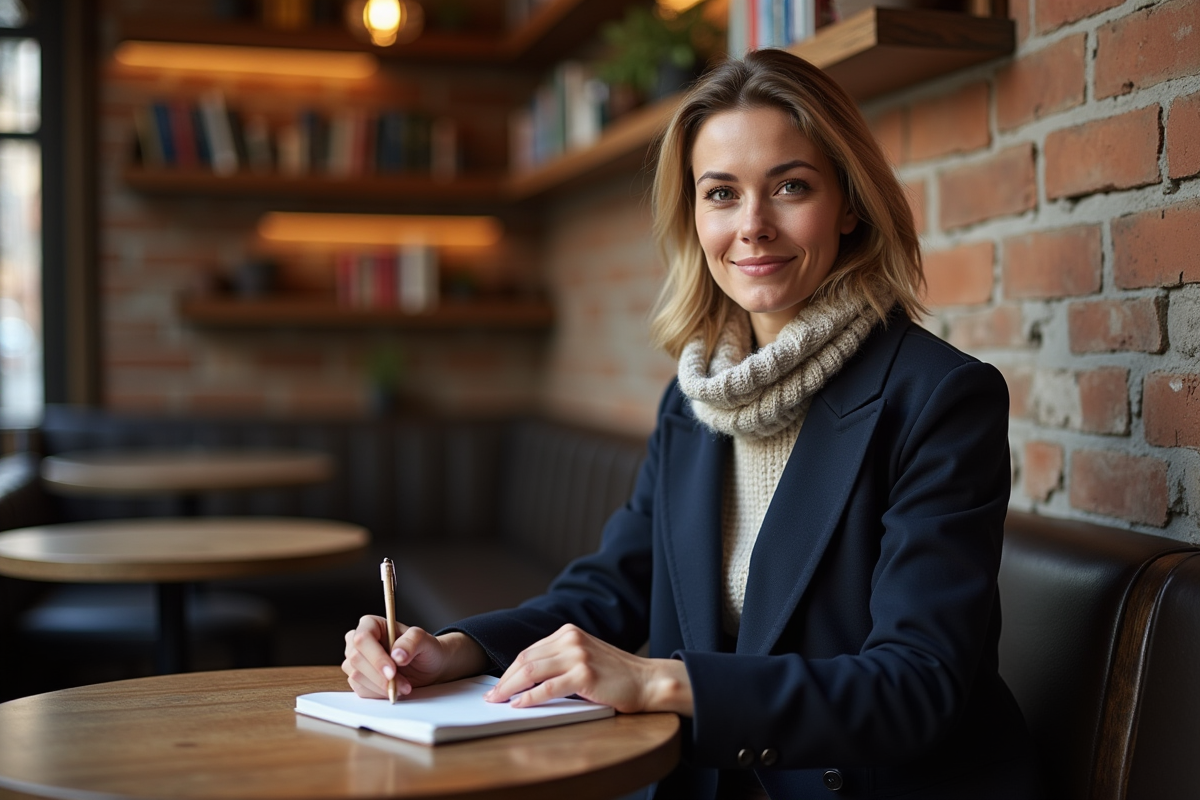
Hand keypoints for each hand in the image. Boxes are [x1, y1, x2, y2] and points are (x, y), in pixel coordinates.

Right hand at [342, 615, 486, 698]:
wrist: (436, 667)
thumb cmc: (432, 650)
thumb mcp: (428, 642)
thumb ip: (413, 642)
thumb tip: (396, 653)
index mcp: (372, 625)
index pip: (361, 637)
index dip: (374, 655)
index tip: (393, 669)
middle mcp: (360, 642)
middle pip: (355, 659)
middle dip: (380, 675)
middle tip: (404, 685)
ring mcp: (358, 662)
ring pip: (356, 677)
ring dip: (381, 686)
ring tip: (407, 687)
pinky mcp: (362, 680)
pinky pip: (361, 691)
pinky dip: (379, 694)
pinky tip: (398, 691)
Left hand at [484, 624, 693, 715]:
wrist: (648, 681)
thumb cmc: (617, 675)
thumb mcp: (585, 658)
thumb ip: (560, 661)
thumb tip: (525, 679)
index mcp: (569, 632)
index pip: (529, 651)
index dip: (510, 670)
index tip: (497, 685)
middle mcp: (571, 639)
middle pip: (526, 659)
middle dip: (505, 680)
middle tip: (491, 696)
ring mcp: (578, 655)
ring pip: (532, 671)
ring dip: (510, 688)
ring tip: (499, 702)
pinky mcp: (585, 675)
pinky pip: (548, 688)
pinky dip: (529, 697)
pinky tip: (519, 705)